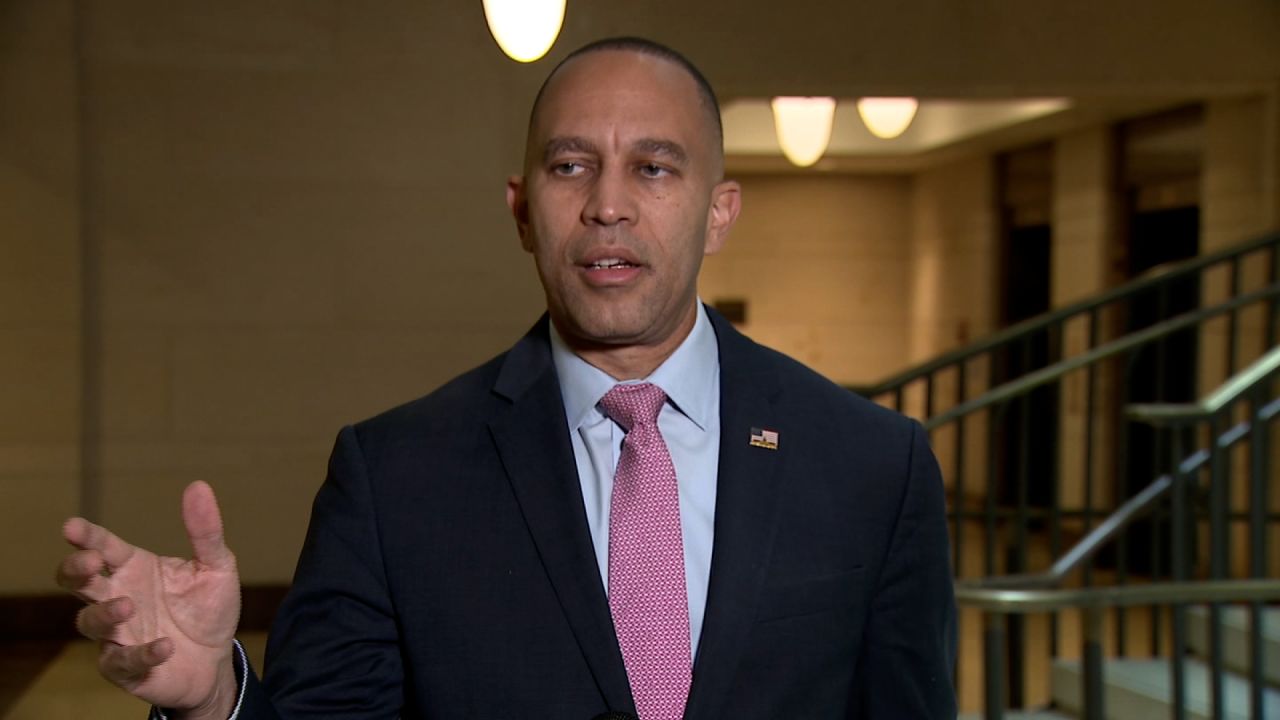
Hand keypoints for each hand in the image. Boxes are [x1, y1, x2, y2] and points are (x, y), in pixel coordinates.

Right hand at [57, 481, 241, 717]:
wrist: (216, 660)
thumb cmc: (208, 609)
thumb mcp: (216, 566)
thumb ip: (205, 531)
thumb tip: (199, 485)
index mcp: (134, 568)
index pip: (103, 547)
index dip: (87, 536)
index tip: (71, 526)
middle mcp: (119, 597)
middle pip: (78, 582)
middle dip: (76, 570)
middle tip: (91, 562)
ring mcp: (117, 633)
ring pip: (89, 622)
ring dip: (103, 613)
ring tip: (127, 605)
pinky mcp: (125, 667)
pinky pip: (121, 661)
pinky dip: (141, 654)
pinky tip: (165, 646)